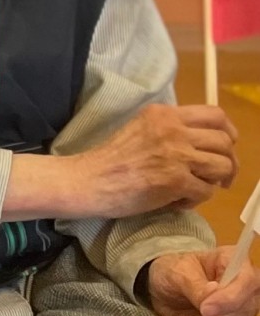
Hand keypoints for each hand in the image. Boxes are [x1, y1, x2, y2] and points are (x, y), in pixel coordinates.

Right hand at [8, 104, 237, 219]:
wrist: (88, 181)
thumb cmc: (110, 160)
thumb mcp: (140, 129)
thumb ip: (169, 130)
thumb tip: (201, 145)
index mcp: (165, 114)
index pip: (216, 115)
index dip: (228, 133)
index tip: (225, 148)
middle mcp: (174, 129)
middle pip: (224, 142)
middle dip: (228, 162)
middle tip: (219, 177)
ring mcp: (176, 154)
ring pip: (222, 166)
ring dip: (215, 182)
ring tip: (196, 189)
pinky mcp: (175, 180)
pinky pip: (206, 191)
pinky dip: (197, 200)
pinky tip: (178, 201)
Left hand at [146, 248, 259, 315]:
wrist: (164, 286)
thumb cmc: (174, 270)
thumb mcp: (178, 271)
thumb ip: (195, 284)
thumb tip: (213, 293)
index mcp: (235, 263)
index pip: (247, 281)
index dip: (230, 298)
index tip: (206, 309)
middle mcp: (245, 289)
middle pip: (241, 312)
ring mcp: (240, 313)